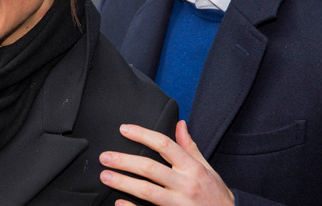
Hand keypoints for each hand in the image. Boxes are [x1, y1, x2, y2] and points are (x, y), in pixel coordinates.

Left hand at [99, 121, 233, 205]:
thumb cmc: (216, 194)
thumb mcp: (207, 168)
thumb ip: (190, 147)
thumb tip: (180, 124)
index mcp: (192, 168)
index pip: (165, 145)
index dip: (143, 135)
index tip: (124, 129)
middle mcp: (186, 184)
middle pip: (151, 168)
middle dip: (125, 161)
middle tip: (105, 157)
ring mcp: (180, 203)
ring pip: (148, 191)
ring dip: (124, 183)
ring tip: (106, 176)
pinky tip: (119, 202)